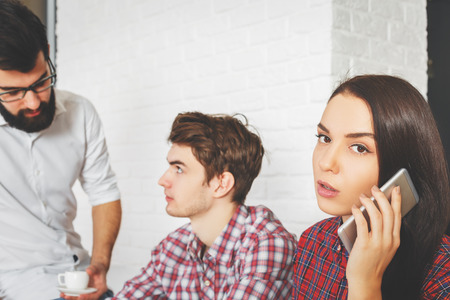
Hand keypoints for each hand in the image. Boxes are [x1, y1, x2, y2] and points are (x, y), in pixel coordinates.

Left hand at [60, 262, 107, 299]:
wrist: (96, 269)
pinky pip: (77, 294)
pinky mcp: (83, 292)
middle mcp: (95, 292)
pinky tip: (64, 293)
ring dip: (72, 298)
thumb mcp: (97, 267)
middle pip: (86, 298)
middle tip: (68, 296)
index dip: (88, 297)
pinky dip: (70, 295)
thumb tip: (88, 271)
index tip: (81, 296)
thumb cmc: (98, 269)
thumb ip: (93, 268)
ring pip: (80, 298)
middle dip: (76, 298)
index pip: (95, 296)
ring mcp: (88, 293)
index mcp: (101, 288)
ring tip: (64, 295)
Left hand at [346, 185, 401, 299]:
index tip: (395, 188)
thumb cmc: (370, 262)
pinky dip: (358, 213)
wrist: (365, 281)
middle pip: (388, 213)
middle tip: (375, 188)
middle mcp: (388, 241)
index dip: (397, 200)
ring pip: (376, 216)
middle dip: (382, 197)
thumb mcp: (382, 247)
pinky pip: (362, 223)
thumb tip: (371, 210)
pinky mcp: (364, 245)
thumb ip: (381, 232)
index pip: (398, 216)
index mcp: (395, 240)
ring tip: (363, 196)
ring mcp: (377, 243)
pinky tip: (354, 208)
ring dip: (369, 203)